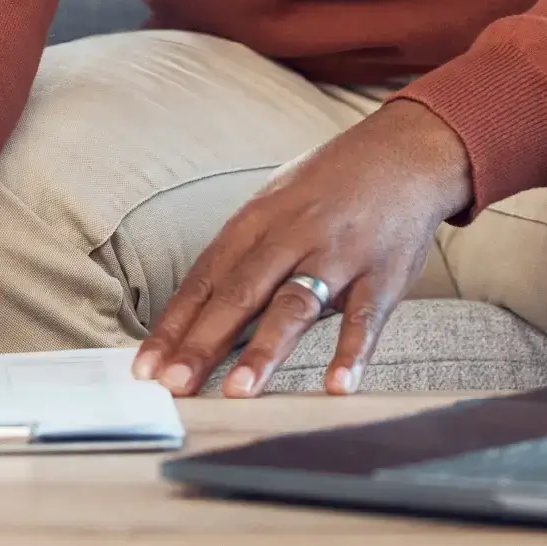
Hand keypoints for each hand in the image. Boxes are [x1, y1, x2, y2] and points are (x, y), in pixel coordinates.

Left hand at [132, 100, 473, 398]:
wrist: (401, 152)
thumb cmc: (327, 187)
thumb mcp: (274, 205)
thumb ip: (243, 258)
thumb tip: (200, 313)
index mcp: (255, 221)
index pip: (204, 279)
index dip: (173, 325)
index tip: (145, 368)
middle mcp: (289, 236)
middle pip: (238, 295)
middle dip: (202, 343)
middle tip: (173, 387)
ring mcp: (336, 256)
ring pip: (294, 306)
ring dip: (265, 351)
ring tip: (238, 393)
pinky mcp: (382, 275)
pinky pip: (364, 318)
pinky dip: (352, 352)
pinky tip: (338, 386)